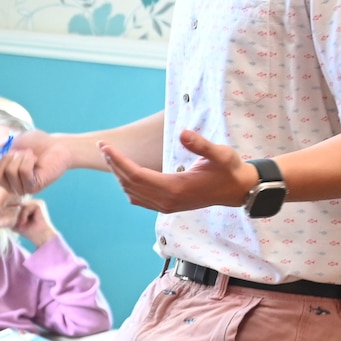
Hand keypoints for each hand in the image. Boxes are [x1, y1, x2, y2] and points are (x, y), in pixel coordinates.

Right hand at [0, 129, 74, 194]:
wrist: (56, 145)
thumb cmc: (36, 144)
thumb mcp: (13, 142)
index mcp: (2, 176)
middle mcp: (9, 185)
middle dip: (6, 158)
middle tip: (19, 152)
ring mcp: (21, 188)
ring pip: (10, 172)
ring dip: (20, 157)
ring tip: (30, 155)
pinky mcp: (33, 187)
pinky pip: (23, 173)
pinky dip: (28, 161)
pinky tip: (35, 160)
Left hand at [11, 197, 55, 246]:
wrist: (40, 237)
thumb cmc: (28, 231)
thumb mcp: (15, 222)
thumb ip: (9, 216)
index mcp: (28, 205)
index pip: (16, 206)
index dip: (12, 213)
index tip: (12, 221)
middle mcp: (33, 202)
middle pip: (17, 205)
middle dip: (16, 215)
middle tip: (18, 224)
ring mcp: (36, 202)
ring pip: (21, 206)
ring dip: (19, 216)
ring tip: (22, 224)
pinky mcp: (39, 204)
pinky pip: (26, 207)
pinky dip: (23, 215)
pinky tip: (25, 222)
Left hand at [101, 129, 258, 212]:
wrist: (238, 190)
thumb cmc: (230, 170)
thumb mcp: (221, 154)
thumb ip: (202, 145)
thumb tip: (183, 133)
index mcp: (175, 188)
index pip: (136, 174)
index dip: (118, 160)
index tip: (106, 146)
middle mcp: (166, 200)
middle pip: (129, 183)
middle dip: (114, 164)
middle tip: (102, 146)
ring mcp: (165, 206)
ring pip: (131, 191)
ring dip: (119, 174)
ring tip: (110, 156)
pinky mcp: (166, 207)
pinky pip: (138, 198)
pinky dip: (127, 185)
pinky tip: (124, 173)